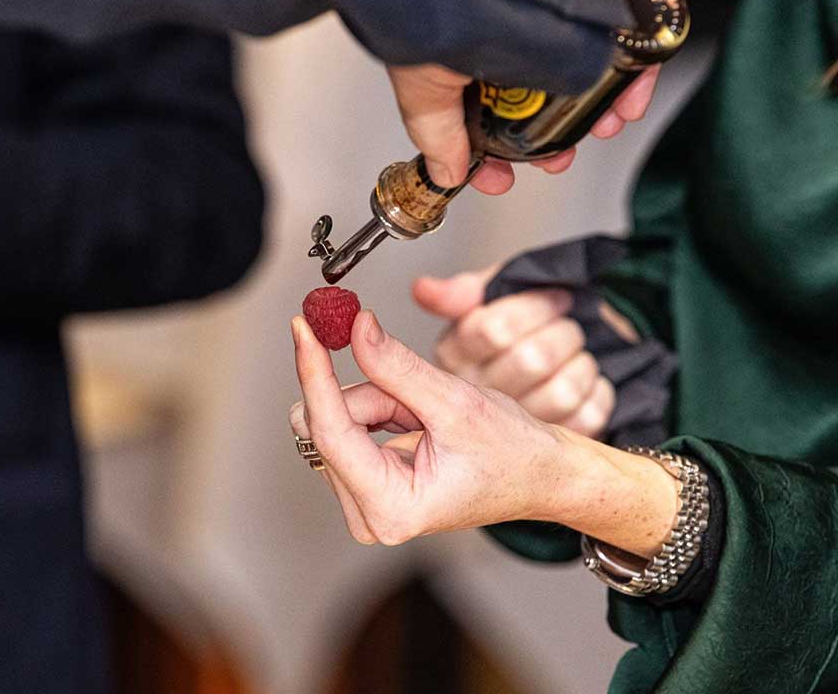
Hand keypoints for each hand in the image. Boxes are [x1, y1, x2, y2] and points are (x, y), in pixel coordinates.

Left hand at [288, 310, 676, 554]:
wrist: (540, 476)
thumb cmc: (512, 454)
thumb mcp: (456, 402)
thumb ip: (397, 366)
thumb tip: (354, 327)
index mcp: (391, 508)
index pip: (329, 431)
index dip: (314, 373)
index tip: (304, 328)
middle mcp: (369, 515)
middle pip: (330, 424)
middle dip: (373, 394)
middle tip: (417, 394)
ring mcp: (363, 501)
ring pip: (338, 419)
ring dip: (381, 400)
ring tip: (429, 416)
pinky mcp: (364, 484)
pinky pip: (349, 425)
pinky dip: (382, 408)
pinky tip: (416, 421)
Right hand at [386, 0, 658, 194]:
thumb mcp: (423, 79)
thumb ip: (437, 130)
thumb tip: (446, 173)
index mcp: (473, 53)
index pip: (493, 113)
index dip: (503, 151)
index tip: (505, 175)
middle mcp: (511, 26)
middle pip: (548, 88)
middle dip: (564, 129)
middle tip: (567, 152)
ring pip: (591, 56)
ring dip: (607, 95)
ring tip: (613, 115)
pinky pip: (622, 10)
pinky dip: (634, 44)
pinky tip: (631, 69)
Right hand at [413, 266, 615, 437]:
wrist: (552, 370)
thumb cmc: (520, 332)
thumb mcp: (489, 300)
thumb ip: (461, 292)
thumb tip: (422, 289)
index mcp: (454, 358)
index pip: (494, 329)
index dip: (535, 309)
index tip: (556, 299)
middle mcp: (474, 400)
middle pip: (532, 359)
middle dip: (563, 334)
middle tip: (567, 327)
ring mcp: (513, 432)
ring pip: (562, 391)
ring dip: (581, 364)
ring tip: (573, 355)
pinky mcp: (551, 442)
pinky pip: (588, 414)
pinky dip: (596, 392)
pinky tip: (582, 384)